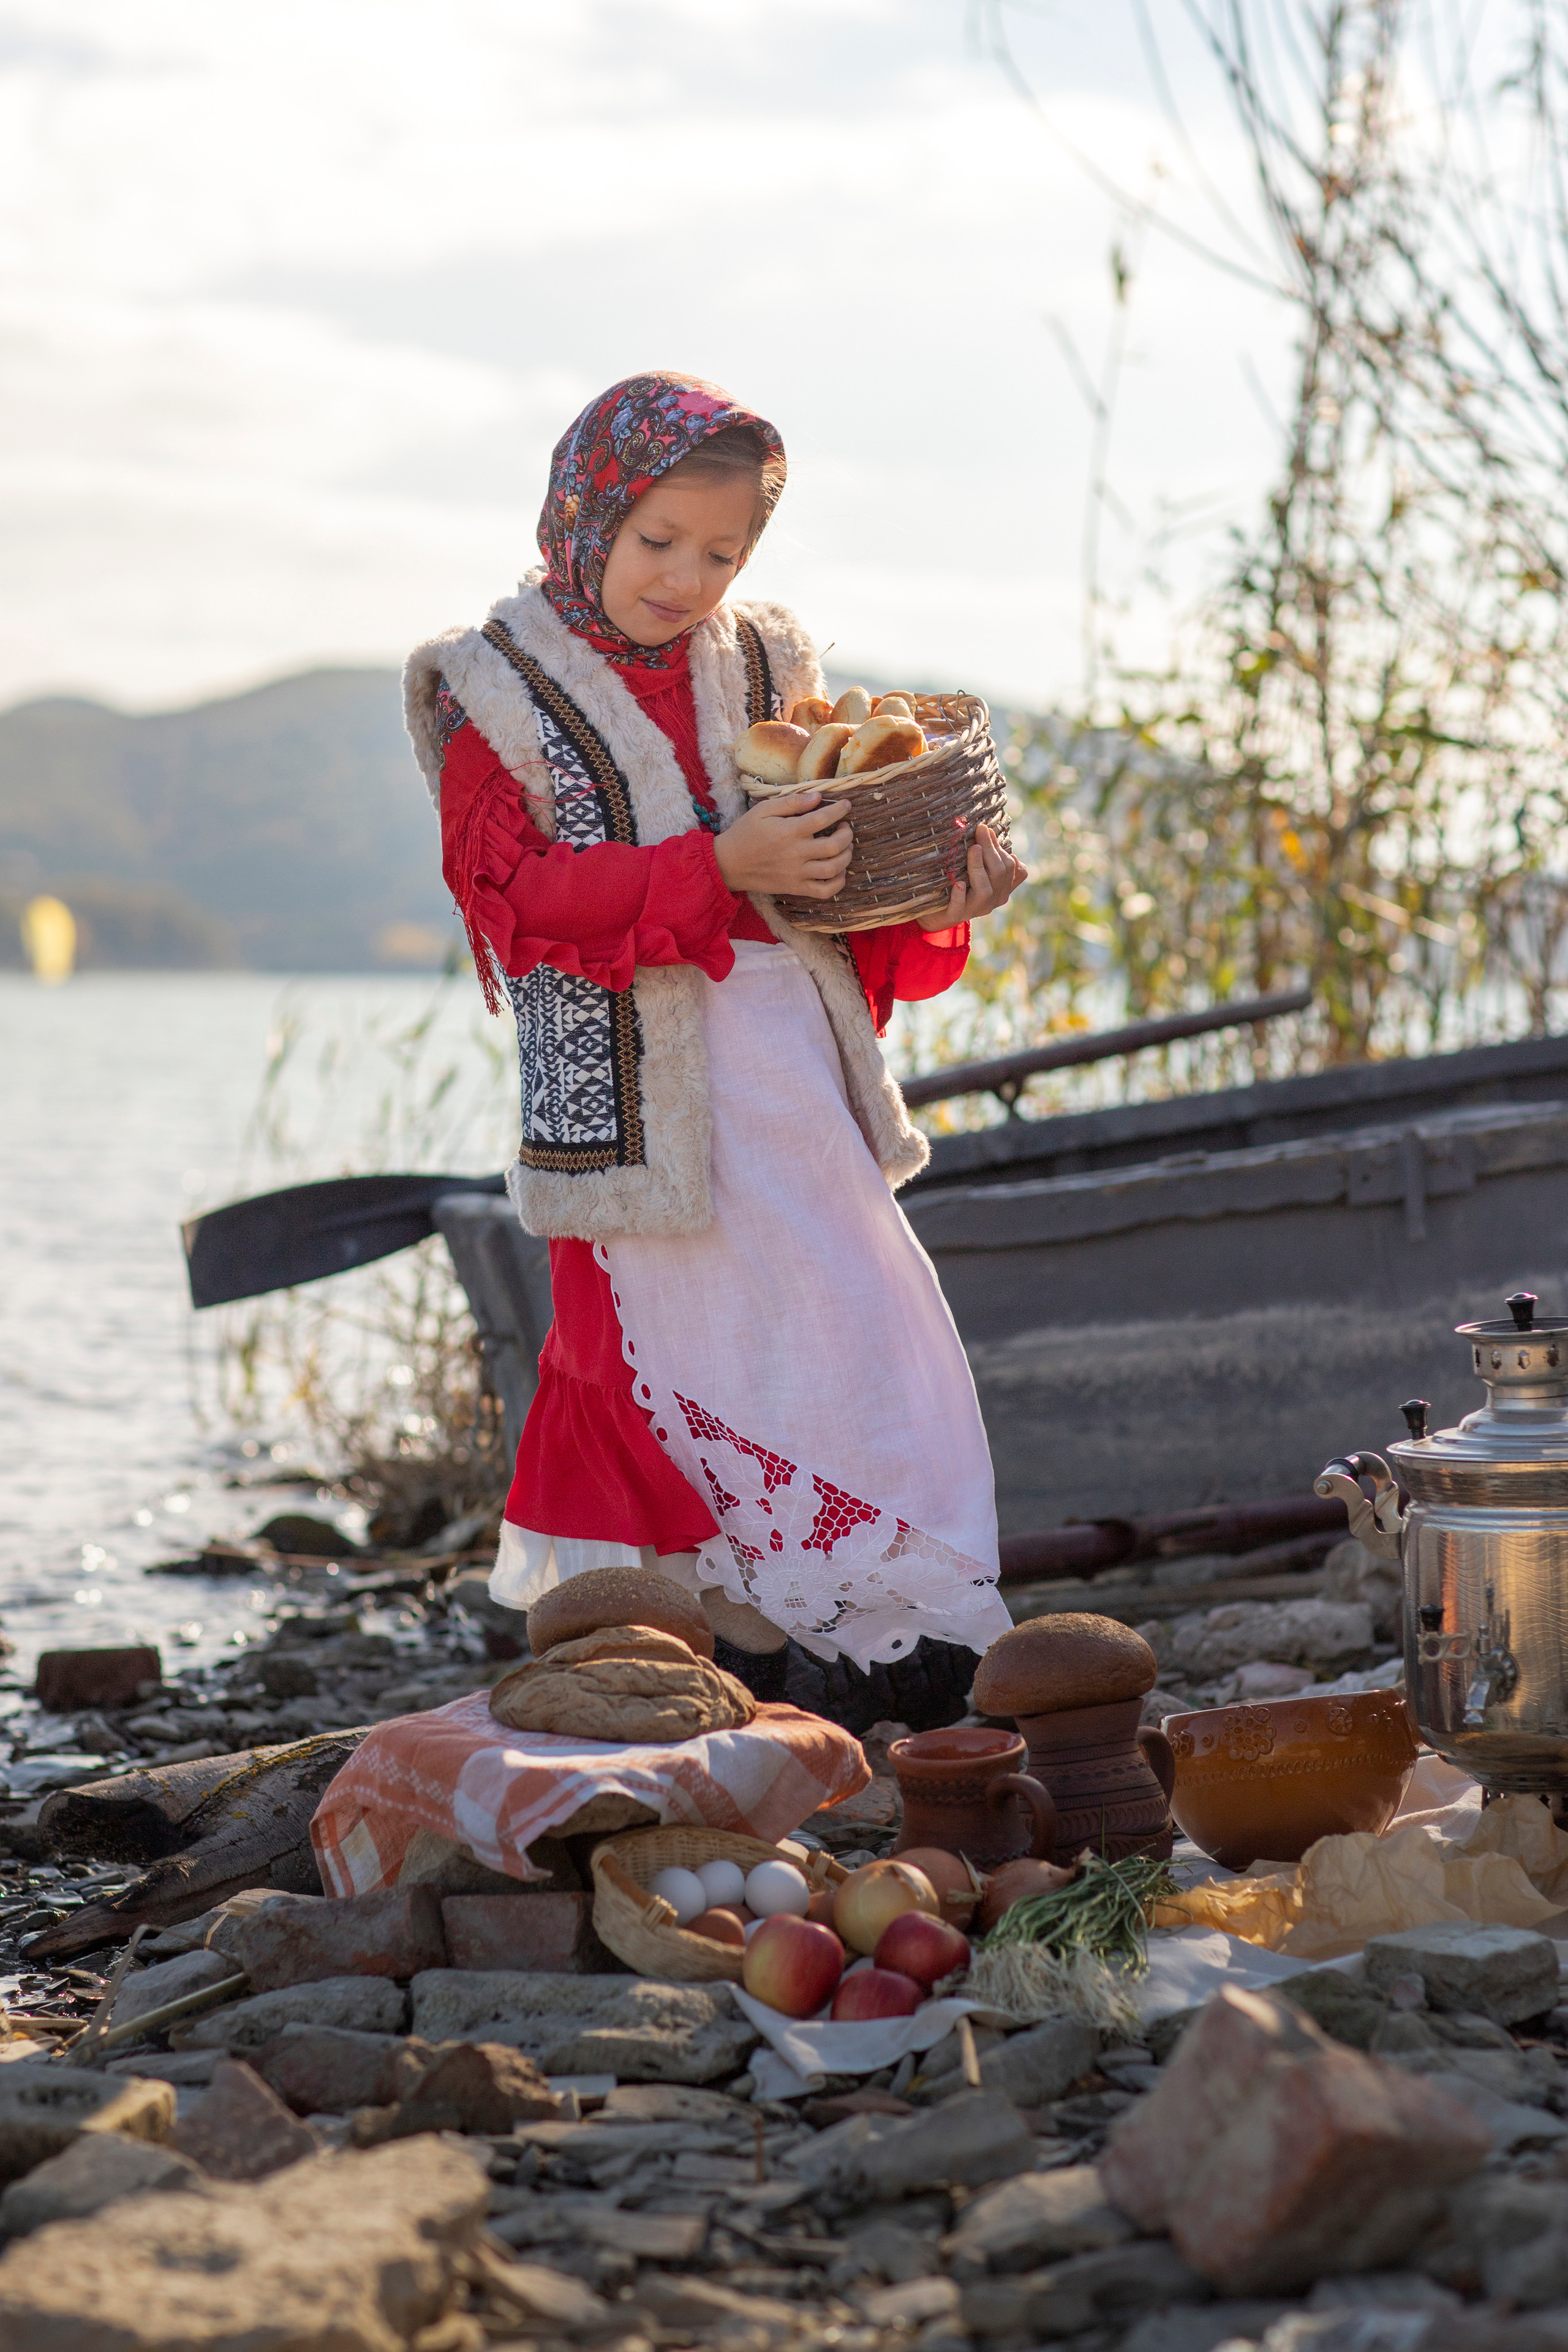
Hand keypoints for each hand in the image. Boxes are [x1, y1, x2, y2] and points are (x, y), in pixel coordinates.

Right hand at [714, 790, 853, 899]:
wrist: (728, 864)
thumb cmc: (746, 833)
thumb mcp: (763, 810)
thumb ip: (792, 802)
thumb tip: (817, 797)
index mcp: (788, 831)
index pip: (823, 819)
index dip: (839, 811)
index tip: (846, 806)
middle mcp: (796, 854)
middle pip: (834, 846)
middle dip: (847, 834)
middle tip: (846, 828)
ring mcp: (797, 874)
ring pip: (833, 869)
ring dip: (847, 857)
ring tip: (846, 848)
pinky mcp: (795, 888)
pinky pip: (824, 891)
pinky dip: (838, 883)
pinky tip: (839, 872)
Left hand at [921, 825, 1027, 930]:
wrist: (936, 913)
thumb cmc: (958, 884)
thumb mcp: (976, 868)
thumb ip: (986, 855)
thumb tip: (986, 828)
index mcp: (1002, 887)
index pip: (1013, 868)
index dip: (1001, 848)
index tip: (987, 830)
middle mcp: (993, 900)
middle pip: (1000, 873)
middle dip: (991, 849)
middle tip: (980, 830)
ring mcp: (975, 909)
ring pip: (985, 889)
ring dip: (979, 867)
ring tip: (973, 849)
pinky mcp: (955, 916)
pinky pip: (960, 906)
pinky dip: (959, 894)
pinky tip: (958, 883)